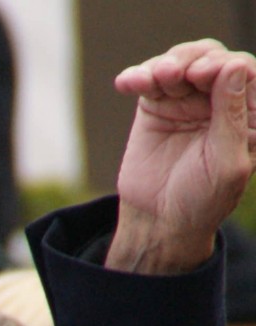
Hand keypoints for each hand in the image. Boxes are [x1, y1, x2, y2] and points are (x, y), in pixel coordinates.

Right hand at [110, 40, 255, 272]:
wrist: (158, 222)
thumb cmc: (202, 200)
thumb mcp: (227, 163)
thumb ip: (232, 117)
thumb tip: (234, 66)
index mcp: (249, 113)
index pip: (244, 71)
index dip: (226, 65)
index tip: (204, 75)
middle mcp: (220, 100)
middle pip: (212, 58)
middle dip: (194, 61)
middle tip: (176, 76)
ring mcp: (187, 101)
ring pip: (183, 62)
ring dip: (166, 65)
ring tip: (152, 79)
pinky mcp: (156, 106)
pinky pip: (149, 81)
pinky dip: (138, 76)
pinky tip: (127, 82)